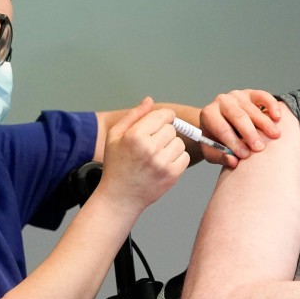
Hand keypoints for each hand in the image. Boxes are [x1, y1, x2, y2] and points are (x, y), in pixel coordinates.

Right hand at [99, 97, 188, 213]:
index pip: (163, 115)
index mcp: (135, 136)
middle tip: (153, 143)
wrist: (119, 197)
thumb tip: (150, 100)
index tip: (163, 121)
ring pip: (179, 143)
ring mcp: (162, 163)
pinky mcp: (171, 175)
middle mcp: (150, 148)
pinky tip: (163, 163)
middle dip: (165, 133)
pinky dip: (177, 159)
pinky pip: (184, 157)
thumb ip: (133, 115)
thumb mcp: (115, 136)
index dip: (165, 116)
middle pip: (172, 129)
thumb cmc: (116, 165)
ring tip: (157, 154)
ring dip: (171, 146)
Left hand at [199, 90, 281, 164]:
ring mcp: (237, 96)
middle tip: (259, 148)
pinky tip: (278, 117)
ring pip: (252, 109)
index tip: (245, 155)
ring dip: (264, 123)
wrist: (221, 123)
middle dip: (250, 133)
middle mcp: (222, 101)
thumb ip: (220, 156)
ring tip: (275, 136)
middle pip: (238, 116)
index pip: (222, 128)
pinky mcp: (251, 94)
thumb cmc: (217, 139)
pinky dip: (272, 105)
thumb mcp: (212, 151)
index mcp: (208, 115)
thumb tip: (233, 161)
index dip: (233, 142)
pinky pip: (263, 96)